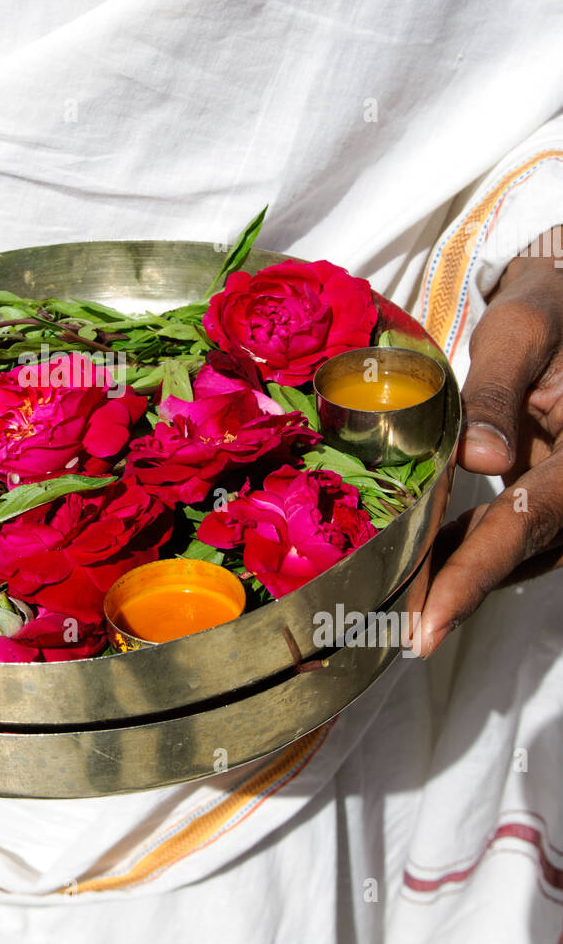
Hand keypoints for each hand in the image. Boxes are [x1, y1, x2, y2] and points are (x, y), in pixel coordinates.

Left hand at [418, 227, 562, 655]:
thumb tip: (479, 457)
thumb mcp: (522, 333)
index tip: (430, 623)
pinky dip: (468, 549)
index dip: (474, 574)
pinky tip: (420, 557)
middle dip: (455, 591)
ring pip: (517, 551)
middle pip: (519, 549)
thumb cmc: (545, 311)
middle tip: (397, 632)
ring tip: (397, 604)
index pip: (527, 520)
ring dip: (459, 575)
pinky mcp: (553, 494)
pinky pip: (513, 534)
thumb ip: (497, 393)